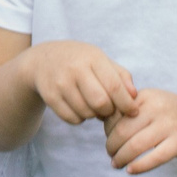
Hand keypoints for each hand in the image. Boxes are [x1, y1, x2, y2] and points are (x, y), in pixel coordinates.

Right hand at [20, 41, 139, 128]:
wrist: (42, 60)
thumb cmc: (79, 60)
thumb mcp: (100, 60)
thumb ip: (120, 76)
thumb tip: (134, 96)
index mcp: (92, 58)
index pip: (114, 86)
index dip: (126, 103)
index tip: (133, 111)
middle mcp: (75, 69)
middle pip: (100, 103)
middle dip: (109, 111)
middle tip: (108, 108)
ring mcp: (60, 83)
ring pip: (86, 113)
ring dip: (94, 115)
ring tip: (92, 105)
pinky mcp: (50, 96)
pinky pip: (72, 118)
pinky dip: (80, 119)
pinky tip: (79, 107)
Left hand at [105, 90, 176, 175]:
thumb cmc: (174, 115)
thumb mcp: (154, 103)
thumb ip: (132, 109)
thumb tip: (102, 121)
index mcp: (147, 96)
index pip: (117, 113)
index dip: (107, 128)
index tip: (108, 137)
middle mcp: (158, 107)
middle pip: (123, 130)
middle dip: (111, 145)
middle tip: (109, 154)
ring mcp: (170, 124)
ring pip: (135, 145)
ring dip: (121, 157)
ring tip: (116, 164)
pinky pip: (154, 157)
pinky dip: (139, 166)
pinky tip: (130, 170)